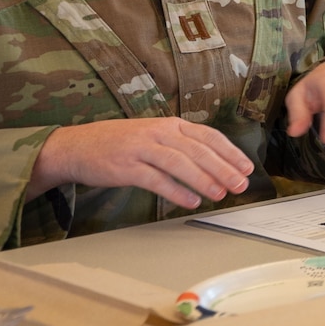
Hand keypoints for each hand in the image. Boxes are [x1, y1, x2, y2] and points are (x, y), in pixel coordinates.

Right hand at [29, 117, 253, 208]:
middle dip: (224, 168)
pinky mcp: (126, 166)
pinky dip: (176, 191)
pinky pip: (156, 179)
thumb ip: (181, 145)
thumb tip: (214, 164)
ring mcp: (142, 148)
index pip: (209, 136)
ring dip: (204, 180)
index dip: (230, 152)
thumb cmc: (121, 144)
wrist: (78, 146)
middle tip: (241, 184)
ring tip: (221, 194)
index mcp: (170, 124)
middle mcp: (159, 132)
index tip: (246, 167)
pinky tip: (191, 201)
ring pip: (181, 163)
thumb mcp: (154, 136)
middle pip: (199, 150)